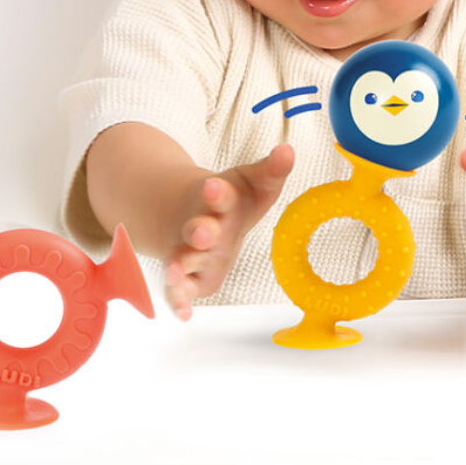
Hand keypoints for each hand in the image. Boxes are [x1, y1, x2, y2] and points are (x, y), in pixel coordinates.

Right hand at [164, 144, 294, 319]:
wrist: (190, 212)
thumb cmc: (230, 200)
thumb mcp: (252, 182)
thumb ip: (270, 170)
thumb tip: (289, 150)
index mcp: (216, 201)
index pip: (217, 195)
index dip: (217, 193)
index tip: (215, 187)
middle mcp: (200, 226)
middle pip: (196, 229)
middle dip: (199, 231)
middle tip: (202, 233)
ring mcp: (190, 252)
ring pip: (181, 259)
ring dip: (178, 265)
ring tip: (176, 272)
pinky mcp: (188, 277)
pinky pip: (177, 290)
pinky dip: (177, 300)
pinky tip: (183, 314)